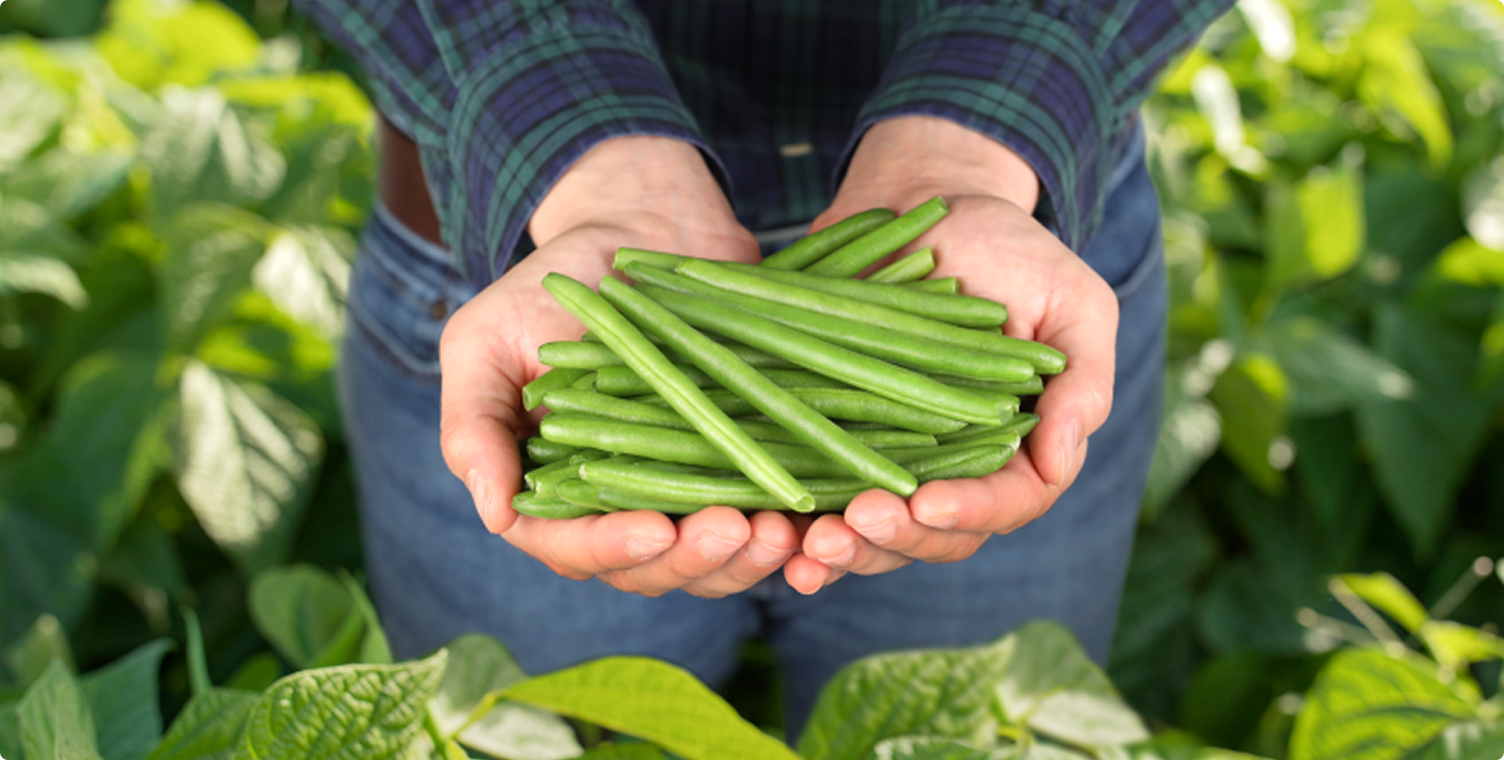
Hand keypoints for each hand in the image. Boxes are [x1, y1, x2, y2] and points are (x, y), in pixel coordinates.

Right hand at [438, 136, 807, 597]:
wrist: (645, 229)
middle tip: (734, 530)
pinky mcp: (740, 469)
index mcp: (548, 493)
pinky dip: (788, 533)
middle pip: (651, 569)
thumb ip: (474, 427)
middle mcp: (616, 507)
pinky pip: (764, 521)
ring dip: (747, 561)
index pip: (573, 549)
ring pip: (713, 562)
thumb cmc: (554, 285)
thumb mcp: (484, 342)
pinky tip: (811, 522)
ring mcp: (683, 492)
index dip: (613, 549)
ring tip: (779, 532)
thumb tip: (494, 514)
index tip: (653, 528)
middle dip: (693, 560)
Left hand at [783, 116, 1119, 592]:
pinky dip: (797, 533)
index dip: (969, 512)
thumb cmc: (1009, 251)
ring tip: (811, 546)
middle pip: (936, 537)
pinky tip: (774, 541)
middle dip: (896, 541)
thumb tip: (1061, 462)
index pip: (1007, 504)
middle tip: (856, 522)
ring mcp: (897, 464)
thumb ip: (1083, 381)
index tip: (928, 503)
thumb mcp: (1071, 300)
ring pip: (877, 536)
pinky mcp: (837, 446)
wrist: (922, 205)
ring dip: (845, 552)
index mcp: (1023, 449)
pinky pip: (819, 504)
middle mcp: (960, 470)